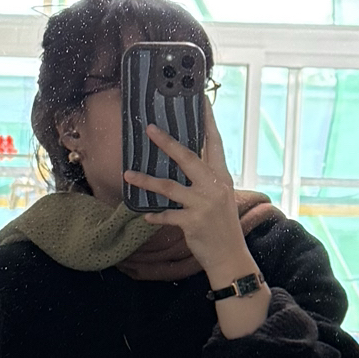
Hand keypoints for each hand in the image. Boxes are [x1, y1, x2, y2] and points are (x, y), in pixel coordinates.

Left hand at [127, 105, 248, 280]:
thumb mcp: (221, 197)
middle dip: (167, 142)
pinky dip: (155, 215)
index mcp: (222, 177)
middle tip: (149, 129)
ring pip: (169, 186)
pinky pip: (167, 215)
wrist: (231, 257)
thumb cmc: (223, 226)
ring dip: (146, 180)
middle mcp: (214, 187)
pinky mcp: (193, 223)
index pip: (214, 143)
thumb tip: (183, 161)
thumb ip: (206, 179)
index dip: (207, 121)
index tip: (199, 100)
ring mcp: (204, 205)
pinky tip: (144, 215)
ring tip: (128, 174)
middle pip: (188, 158)